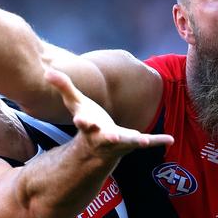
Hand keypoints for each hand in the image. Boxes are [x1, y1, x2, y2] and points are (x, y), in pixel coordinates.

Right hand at [44, 68, 173, 159]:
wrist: (98, 146)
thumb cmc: (88, 120)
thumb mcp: (75, 103)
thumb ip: (64, 87)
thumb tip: (47, 71)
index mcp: (89, 126)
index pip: (84, 123)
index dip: (83, 121)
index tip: (82, 120)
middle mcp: (104, 136)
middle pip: (105, 137)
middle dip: (109, 137)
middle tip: (113, 137)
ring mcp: (120, 141)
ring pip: (128, 142)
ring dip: (135, 141)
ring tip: (144, 140)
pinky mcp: (133, 142)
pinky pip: (148, 142)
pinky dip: (158, 141)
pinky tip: (170, 138)